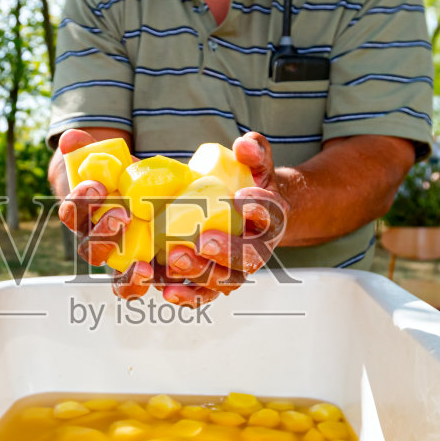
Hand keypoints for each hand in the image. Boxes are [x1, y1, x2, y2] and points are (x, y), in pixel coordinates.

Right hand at [55, 130, 156, 298]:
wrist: (154, 197)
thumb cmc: (125, 179)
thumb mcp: (110, 161)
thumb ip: (89, 149)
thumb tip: (71, 139)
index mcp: (85, 216)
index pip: (72, 212)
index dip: (80, 202)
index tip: (96, 186)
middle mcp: (98, 243)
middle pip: (90, 248)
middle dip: (103, 233)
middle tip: (121, 215)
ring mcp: (120, 261)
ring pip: (115, 275)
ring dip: (123, 272)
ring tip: (141, 264)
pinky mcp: (144, 271)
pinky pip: (135, 288)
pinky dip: (139, 286)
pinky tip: (156, 279)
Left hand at [162, 131, 288, 306]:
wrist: (247, 215)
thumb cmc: (249, 187)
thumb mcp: (257, 164)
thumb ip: (254, 152)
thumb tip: (244, 144)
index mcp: (272, 219)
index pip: (272, 215)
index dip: (259, 208)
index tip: (241, 197)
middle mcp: (257, 250)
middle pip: (248, 259)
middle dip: (227, 251)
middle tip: (204, 240)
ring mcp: (235, 270)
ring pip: (224, 280)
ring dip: (201, 273)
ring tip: (176, 259)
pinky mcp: (211, 280)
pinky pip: (202, 294)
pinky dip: (186, 295)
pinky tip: (167, 289)